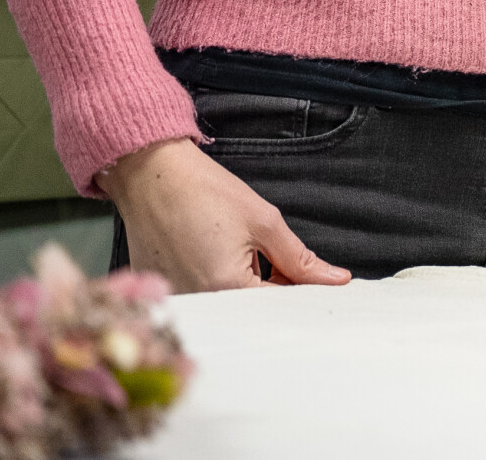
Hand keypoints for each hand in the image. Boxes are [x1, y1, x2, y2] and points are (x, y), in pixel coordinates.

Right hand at [99, 137, 352, 293]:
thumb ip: (300, 258)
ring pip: (227, 304)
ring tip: (228, 245)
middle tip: (267, 255)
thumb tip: (335, 280)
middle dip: (270, 287)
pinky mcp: (162, 293)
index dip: (300, 292)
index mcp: (226, 287)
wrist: (150, 175)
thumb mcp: (263, 221)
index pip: (278, 306)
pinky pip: (201, 297)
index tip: (311, 279)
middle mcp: (198, 303)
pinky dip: (214, 280)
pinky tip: (211, 252)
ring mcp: (176, 300)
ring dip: (241, 284)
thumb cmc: (203, 191)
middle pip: (251, 309)